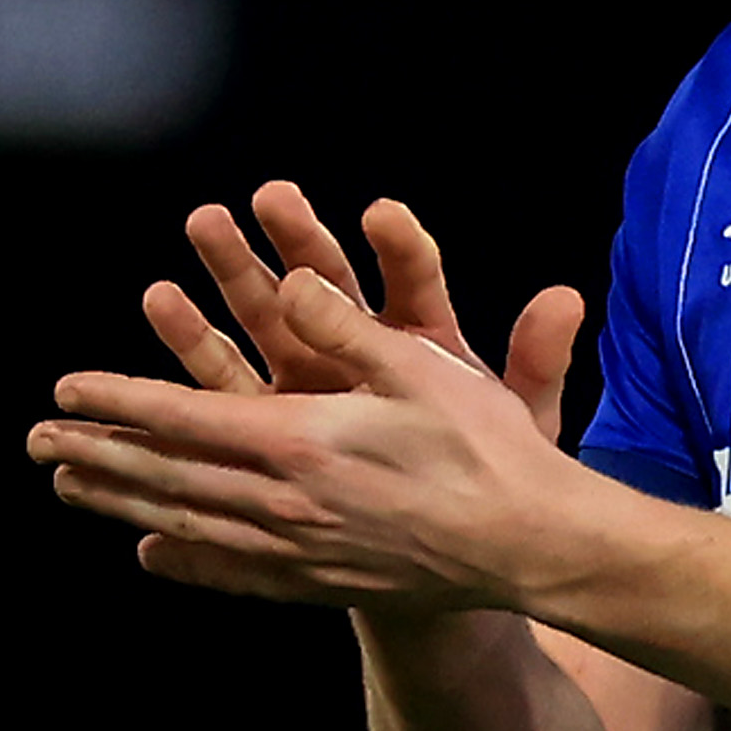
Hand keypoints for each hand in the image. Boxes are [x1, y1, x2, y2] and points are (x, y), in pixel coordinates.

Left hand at [35, 266, 592, 607]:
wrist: (526, 543)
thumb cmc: (485, 444)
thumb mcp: (423, 364)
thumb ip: (348, 326)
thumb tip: (293, 283)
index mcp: (302, 440)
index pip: (185, 417)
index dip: (119, 402)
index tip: (64, 391)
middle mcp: (285, 502)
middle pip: (169, 476)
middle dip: (98, 454)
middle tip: (38, 443)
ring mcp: (299, 550)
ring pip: (188, 525)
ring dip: (123, 502)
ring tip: (71, 488)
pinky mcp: (321, 583)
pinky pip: (233, 573)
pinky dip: (184, 562)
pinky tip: (151, 556)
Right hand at [148, 181, 576, 440]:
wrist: (442, 535)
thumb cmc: (483, 465)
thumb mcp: (520, 414)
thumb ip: (537, 360)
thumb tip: (568, 298)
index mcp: (423, 339)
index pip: (412, 281)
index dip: (400, 247)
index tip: (382, 212)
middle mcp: (362, 348)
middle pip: (327, 284)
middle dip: (295, 239)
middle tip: (270, 195)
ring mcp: (312, 382)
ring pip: (267, 318)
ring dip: (235, 272)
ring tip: (204, 225)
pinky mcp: (274, 420)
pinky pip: (230, 380)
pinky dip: (197, 343)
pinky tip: (162, 302)